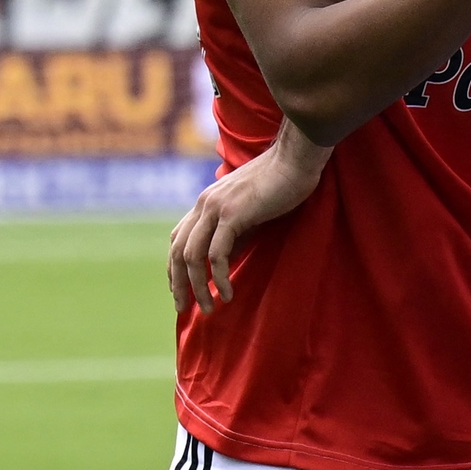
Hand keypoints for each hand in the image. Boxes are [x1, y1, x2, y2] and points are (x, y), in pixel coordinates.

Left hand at [169, 125, 323, 314]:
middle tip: (184, 309)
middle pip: (178, 252)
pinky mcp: (232, 215)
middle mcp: (204, 205)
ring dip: (197, 287)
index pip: (178, 239)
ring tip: (209, 309)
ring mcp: (215, 208)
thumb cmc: (280, 184)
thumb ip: (234, 232)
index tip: (180, 291)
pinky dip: (219, 278)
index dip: (175, 268)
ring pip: (192, 256)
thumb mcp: (249, 210)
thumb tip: (223, 262)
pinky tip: (227, 294)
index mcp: (206, 202)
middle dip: (179, 284)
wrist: (295, 160)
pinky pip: (217, 254)